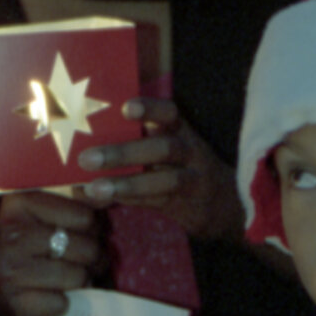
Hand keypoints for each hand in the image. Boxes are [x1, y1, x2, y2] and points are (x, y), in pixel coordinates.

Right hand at [0, 190, 103, 315]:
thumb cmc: (26, 251)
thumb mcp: (43, 218)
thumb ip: (76, 204)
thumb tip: (106, 194)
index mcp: (19, 203)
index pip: (85, 217)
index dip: (91, 232)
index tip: (78, 237)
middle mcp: (10, 233)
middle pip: (87, 248)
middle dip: (91, 261)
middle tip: (79, 264)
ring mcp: (7, 268)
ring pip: (77, 277)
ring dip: (79, 284)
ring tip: (66, 281)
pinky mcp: (11, 303)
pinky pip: (61, 304)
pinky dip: (61, 305)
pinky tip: (48, 298)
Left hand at [77, 98, 244, 239]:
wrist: (229, 203)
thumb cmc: (185, 167)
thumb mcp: (172, 147)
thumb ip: (140, 140)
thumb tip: (85, 141)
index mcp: (184, 132)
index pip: (171, 114)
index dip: (151, 110)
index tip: (126, 108)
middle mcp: (192, 153)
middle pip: (164, 148)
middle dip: (124, 153)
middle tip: (87, 158)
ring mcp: (195, 181)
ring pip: (165, 181)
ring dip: (126, 184)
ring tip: (94, 189)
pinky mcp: (190, 207)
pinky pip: (159, 203)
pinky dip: (131, 201)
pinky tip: (105, 201)